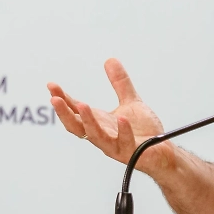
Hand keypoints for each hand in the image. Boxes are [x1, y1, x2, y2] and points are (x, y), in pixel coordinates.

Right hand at [48, 59, 167, 168]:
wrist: (161, 151)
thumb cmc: (143, 131)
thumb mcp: (130, 102)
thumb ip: (120, 83)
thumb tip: (110, 60)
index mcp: (100, 122)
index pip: (76, 110)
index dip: (63, 99)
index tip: (52, 86)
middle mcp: (103, 135)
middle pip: (77, 126)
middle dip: (64, 113)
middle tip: (54, 98)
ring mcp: (116, 145)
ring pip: (96, 136)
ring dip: (88, 121)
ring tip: (82, 105)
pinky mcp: (132, 152)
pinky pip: (125, 142)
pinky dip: (123, 131)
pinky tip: (122, 118)